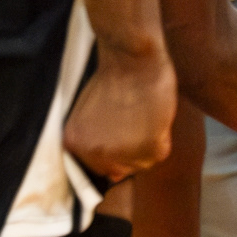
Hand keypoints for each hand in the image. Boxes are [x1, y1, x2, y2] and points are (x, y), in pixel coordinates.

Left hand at [64, 47, 175, 183]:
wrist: (131, 60)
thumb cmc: (111, 81)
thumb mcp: (88, 114)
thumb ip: (94, 143)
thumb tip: (113, 176)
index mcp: (74, 145)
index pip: (97, 168)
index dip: (112, 151)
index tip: (119, 134)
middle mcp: (94, 154)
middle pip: (119, 170)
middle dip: (129, 151)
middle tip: (132, 121)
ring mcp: (121, 154)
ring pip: (142, 164)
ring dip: (147, 144)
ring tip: (142, 115)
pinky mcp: (148, 147)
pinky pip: (160, 153)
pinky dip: (162, 136)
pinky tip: (152, 116)